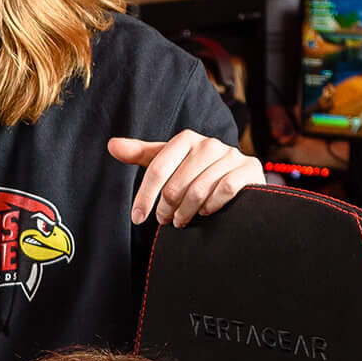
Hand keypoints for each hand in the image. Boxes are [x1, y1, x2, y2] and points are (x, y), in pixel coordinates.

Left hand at [109, 131, 263, 225]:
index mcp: (187, 138)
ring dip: (186, 213)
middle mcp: (210, 143)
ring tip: (181, 222)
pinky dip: (211, 206)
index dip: (144, 196)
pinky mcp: (249, 169)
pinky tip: (206, 213)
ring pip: (198, 190)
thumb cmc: (197, 172)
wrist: (239, 180)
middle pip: (176, 184)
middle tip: (165, 221)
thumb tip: (111, 145)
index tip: (137, 218)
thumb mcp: (169, 162)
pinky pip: (224, 190)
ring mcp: (232, 155)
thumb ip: (142, 154)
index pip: (157, 168)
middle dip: (166, 208)